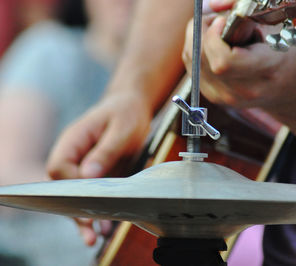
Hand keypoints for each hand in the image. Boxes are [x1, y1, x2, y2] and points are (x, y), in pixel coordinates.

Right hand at [47, 90, 150, 244]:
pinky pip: (94, 196)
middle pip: (64, 188)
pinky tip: (106, 228)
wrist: (132, 108)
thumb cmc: (125, 113)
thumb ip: (105, 151)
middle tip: (89, 230)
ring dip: (85, 217)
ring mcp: (84, 167)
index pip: (59, 168)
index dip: (70, 185)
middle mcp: (74, 156)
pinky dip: (99, 211)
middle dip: (75, 210)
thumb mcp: (120, 129)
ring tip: (96, 237)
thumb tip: (88, 175)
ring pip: (78, 196)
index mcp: (72, 141)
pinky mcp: (98, 176)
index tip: (88, 196)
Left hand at [182, 14, 295, 115]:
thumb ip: (243, 13)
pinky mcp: (215, 97)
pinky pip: (193, 68)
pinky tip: (214, 46)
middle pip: (201, 58)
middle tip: (217, 21)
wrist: (291, 87)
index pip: (223, 62)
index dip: (214, 37)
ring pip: (193, 61)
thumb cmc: (285, 52)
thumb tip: (213, 6)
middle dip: (202, 31)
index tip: (222, 21)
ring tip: (219, 33)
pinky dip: (198, 52)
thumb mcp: (274, 27)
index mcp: (265, 71)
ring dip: (198, 39)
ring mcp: (227, 98)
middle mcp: (243, 90)